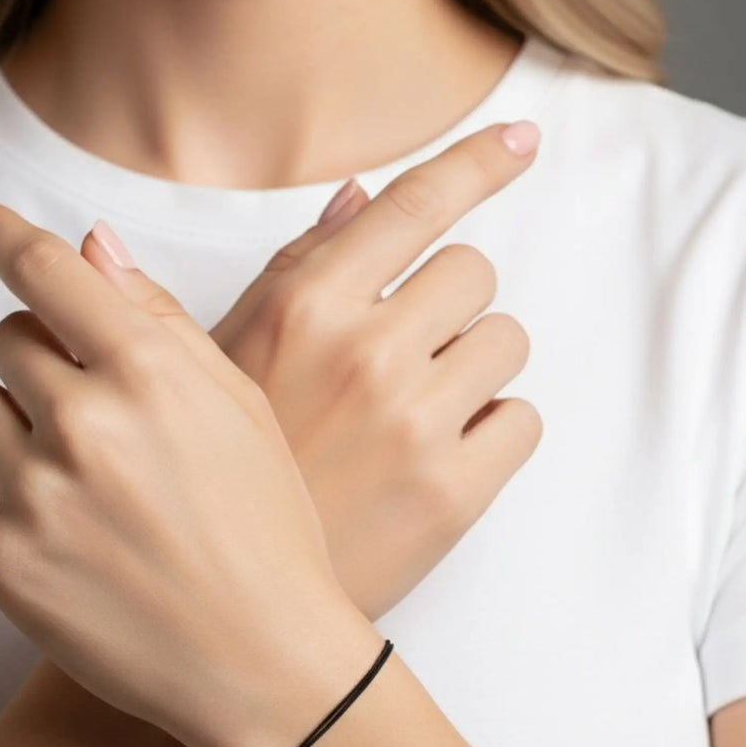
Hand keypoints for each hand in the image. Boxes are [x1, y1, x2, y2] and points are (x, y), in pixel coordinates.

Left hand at [0, 201, 380, 746]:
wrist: (262, 658)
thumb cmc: (268, 530)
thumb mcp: (243, 408)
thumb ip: (162, 320)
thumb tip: (92, 248)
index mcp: (152, 375)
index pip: (47, 273)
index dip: (1, 235)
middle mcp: (87, 426)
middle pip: (9, 340)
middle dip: (44, 360)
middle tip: (97, 413)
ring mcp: (39, 497)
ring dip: (15, 423)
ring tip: (79, 473)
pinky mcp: (4, 564)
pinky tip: (46, 512)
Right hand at [83, 122, 542, 618]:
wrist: (230, 604)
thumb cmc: (222, 475)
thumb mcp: (228, 362)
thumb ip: (294, 271)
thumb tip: (359, 196)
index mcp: (305, 311)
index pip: (412, 207)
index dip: (477, 163)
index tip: (522, 142)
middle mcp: (366, 353)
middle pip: (474, 271)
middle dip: (449, 305)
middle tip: (404, 356)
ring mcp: (417, 425)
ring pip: (508, 342)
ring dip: (474, 367)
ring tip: (416, 413)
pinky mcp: (456, 493)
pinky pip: (523, 420)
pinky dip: (492, 432)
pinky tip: (438, 459)